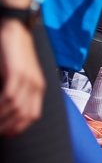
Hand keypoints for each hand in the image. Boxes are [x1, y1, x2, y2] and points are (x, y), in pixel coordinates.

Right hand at [0, 20, 44, 136]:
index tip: (4, 134)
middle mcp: (35, 85)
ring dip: (1, 119)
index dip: (18, 128)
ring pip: (15, 108)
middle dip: (7, 127)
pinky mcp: (16, 73)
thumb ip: (15, 89)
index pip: (31, 115)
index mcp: (38, 87)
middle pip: (23, 115)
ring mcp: (27, 79)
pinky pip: (8, 96)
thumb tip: (7, 104)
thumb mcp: (17, 74)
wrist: (15, 29)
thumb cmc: (12, 52)